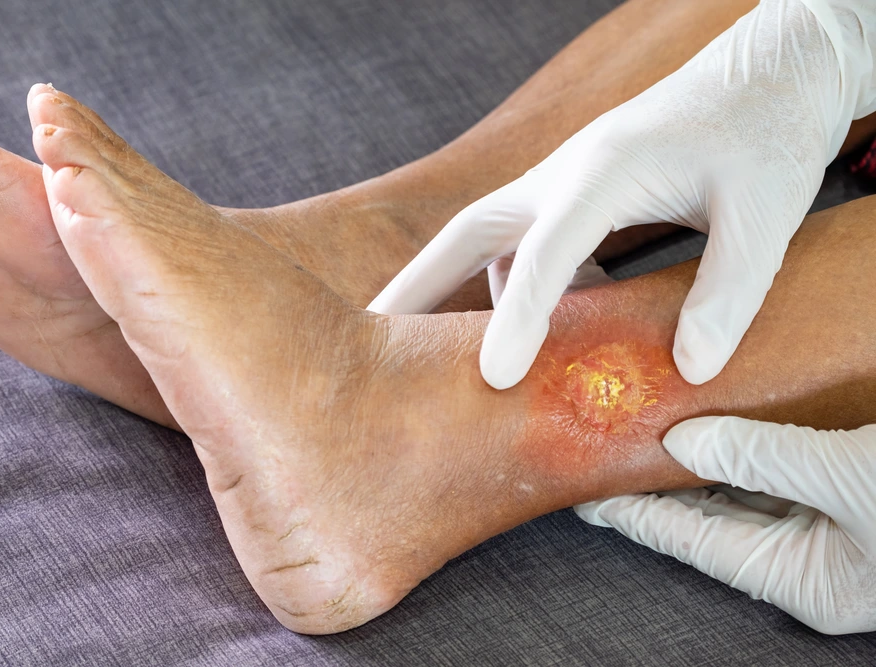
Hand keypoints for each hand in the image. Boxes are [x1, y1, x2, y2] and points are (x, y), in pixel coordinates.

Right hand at [369, 0, 875, 389]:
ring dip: (451, 293)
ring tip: (420, 354)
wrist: (769, 74)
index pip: (545, 253)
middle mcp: (564, 175)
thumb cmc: (766, 132)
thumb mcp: (767, 212)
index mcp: (604, 170)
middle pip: (466, 233)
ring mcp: (563, 183)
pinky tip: (516, 334)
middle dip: (416, 287)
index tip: (493, 379)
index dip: (517, 319)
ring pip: (486, 242)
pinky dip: (507, 291)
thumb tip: (689, 368)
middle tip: (367, 337)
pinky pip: (524, 249)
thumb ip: (729, 292)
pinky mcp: (576, 195)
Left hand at [576, 416, 875, 634]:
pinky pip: (781, 470)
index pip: (691, 541)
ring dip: (703, 458)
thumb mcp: (847, 479)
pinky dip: (747, 446)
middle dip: (660, 480)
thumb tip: (681, 441)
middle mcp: (811, 559)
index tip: (586, 492)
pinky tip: (718, 419)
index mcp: (805, 581)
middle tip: (608, 447)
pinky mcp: (849, 492)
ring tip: (649, 426)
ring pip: (746, 490)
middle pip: (712, 517)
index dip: (635, 513)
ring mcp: (832, 526)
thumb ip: (762, 458)